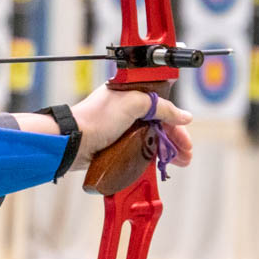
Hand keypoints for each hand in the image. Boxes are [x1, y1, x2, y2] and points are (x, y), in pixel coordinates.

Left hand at [68, 85, 193, 170]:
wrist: (72, 141)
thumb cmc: (96, 119)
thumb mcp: (133, 104)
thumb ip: (161, 107)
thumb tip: (184, 116)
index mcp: (128, 95)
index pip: (161, 106)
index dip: (175, 122)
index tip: (185, 138)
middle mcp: (124, 111)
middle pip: (158, 124)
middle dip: (174, 139)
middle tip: (185, 155)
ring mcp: (119, 129)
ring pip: (150, 138)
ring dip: (165, 150)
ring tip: (178, 162)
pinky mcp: (113, 145)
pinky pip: (137, 150)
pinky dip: (150, 156)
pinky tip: (159, 163)